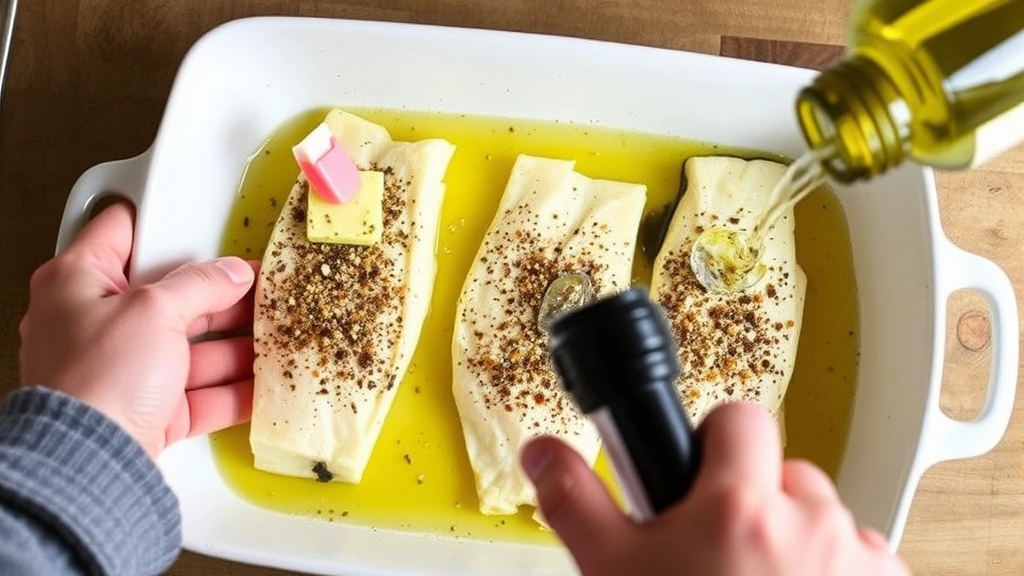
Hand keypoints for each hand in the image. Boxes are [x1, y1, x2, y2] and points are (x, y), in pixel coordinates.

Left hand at [19, 203, 256, 456]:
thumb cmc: (96, 379)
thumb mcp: (154, 309)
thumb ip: (200, 284)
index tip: (204, 227)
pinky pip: (200, 394)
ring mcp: (124, 371)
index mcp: (78, 283)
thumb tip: (231, 272)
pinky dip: (233, 389)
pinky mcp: (148, 410)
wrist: (91, 462)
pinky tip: (265, 382)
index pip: (122, 234)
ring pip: (192, 348)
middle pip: (170, 297)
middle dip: (221, 296)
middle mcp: (95, 325)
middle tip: (261, 288)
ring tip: (276, 334)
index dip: (165, 225)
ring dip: (237, 345)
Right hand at [521, 402, 908, 575]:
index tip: (702, 474)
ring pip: (823, 517)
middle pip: (784, 472)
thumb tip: (543, 453)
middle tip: (722, 552)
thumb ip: (577, 503)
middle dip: (754, 501)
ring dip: (797, 539)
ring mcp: (857, 557)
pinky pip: (860, 556)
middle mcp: (810, 523)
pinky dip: (833, 572)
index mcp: (739, 506)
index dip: (714, 442)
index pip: (740, 419)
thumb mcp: (612, 573)